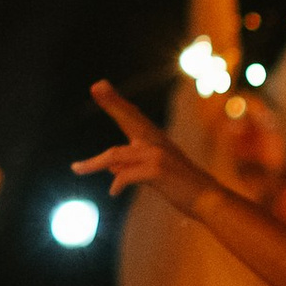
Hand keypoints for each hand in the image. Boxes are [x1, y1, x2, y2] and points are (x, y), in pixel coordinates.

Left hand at [75, 80, 209, 211]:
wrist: (209, 200)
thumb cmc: (183, 188)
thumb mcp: (155, 176)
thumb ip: (134, 168)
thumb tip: (111, 168)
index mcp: (155, 141)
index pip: (132, 117)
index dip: (115, 102)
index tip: (99, 85)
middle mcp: (156, 142)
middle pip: (128, 118)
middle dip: (111, 103)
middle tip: (96, 86)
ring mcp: (158, 155)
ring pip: (117, 155)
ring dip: (93, 162)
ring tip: (76, 168)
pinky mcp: (158, 171)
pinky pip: (126, 176)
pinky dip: (118, 184)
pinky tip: (113, 192)